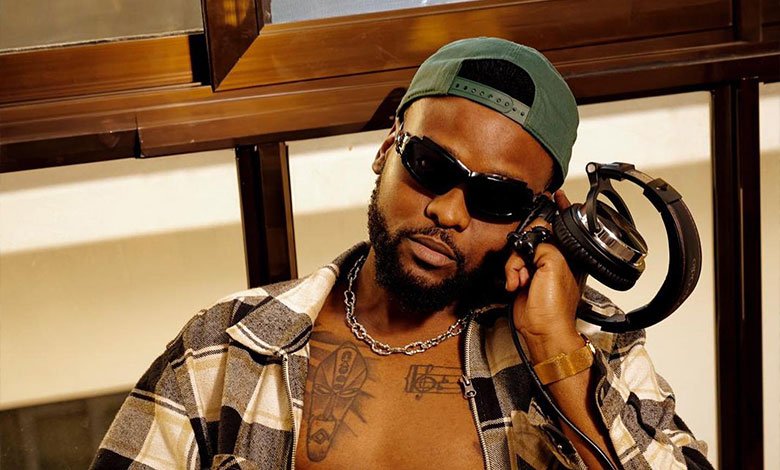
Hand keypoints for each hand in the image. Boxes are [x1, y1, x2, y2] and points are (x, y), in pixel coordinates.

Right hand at [504, 190, 582, 339]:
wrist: (541, 329)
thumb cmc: (555, 307)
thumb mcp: (554, 265)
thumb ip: (544, 244)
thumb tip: (534, 239)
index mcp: (570, 255)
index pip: (563, 225)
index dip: (558, 209)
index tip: (556, 195)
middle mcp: (555, 260)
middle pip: (534, 236)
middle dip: (524, 247)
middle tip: (525, 261)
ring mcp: (539, 269)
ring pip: (519, 251)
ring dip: (515, 266)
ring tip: (521, 280)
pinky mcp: (524, 279)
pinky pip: (512, 266)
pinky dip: (510, 274)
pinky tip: (516, 285)